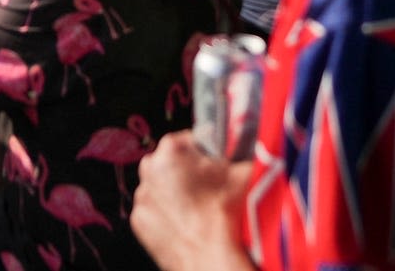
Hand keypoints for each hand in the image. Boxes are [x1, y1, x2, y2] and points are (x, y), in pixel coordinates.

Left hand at [134, 134, 257, 270]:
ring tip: (199, 208)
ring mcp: (142, 197)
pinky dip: (167, 214)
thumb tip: (255, 145)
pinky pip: (155, 210)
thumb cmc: (227, 214)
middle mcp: (150, 169)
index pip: (192, 139)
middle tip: (209, 187)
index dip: (207, 152)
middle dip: (188, 171)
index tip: (216, 165)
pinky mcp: (138, 221)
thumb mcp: (245, 172)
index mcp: (172, 149)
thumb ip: (244, 153)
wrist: (212, 256)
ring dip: (175, 193)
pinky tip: (187, 222)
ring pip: (161, 186)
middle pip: (171, 161)